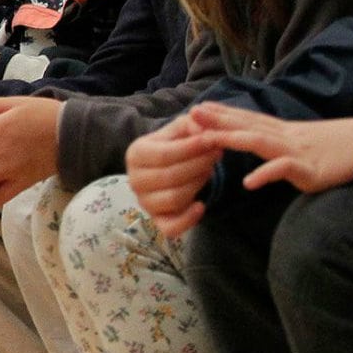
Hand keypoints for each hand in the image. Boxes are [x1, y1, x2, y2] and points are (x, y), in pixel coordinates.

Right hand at [125, 112, 218, 236]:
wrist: (168, 168)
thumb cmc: (176, 146)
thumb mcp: (181, 130)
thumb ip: (192, 124)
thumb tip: (203, 124)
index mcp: (136, 154)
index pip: (164, 154)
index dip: (192, 148)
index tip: (214, 139)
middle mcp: (134, 180)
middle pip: (170, 176)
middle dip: (198, 165)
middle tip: (217, 154)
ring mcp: (144, 202)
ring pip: (173, 199)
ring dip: (197, 185)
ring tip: (208, 171)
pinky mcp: (157, 221)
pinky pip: (170, 227)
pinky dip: (188, 219)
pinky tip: (201, 205)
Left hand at [189, 103, 352, 191]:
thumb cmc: (336, 148)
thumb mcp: (301, 144)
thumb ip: (278, 145)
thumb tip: (258, 148)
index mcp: (282, 132)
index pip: (247, 119)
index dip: (222, 114)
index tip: (197, 108)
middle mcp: (285, 137)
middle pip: (246, 125)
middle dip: (217, 119)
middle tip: (190, 113)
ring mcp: (296, 152)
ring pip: (258, 142)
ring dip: (231, 139)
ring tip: (205, 140)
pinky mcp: (309, 170)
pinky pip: (285, 170)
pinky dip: (266, 174)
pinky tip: (248, 182)